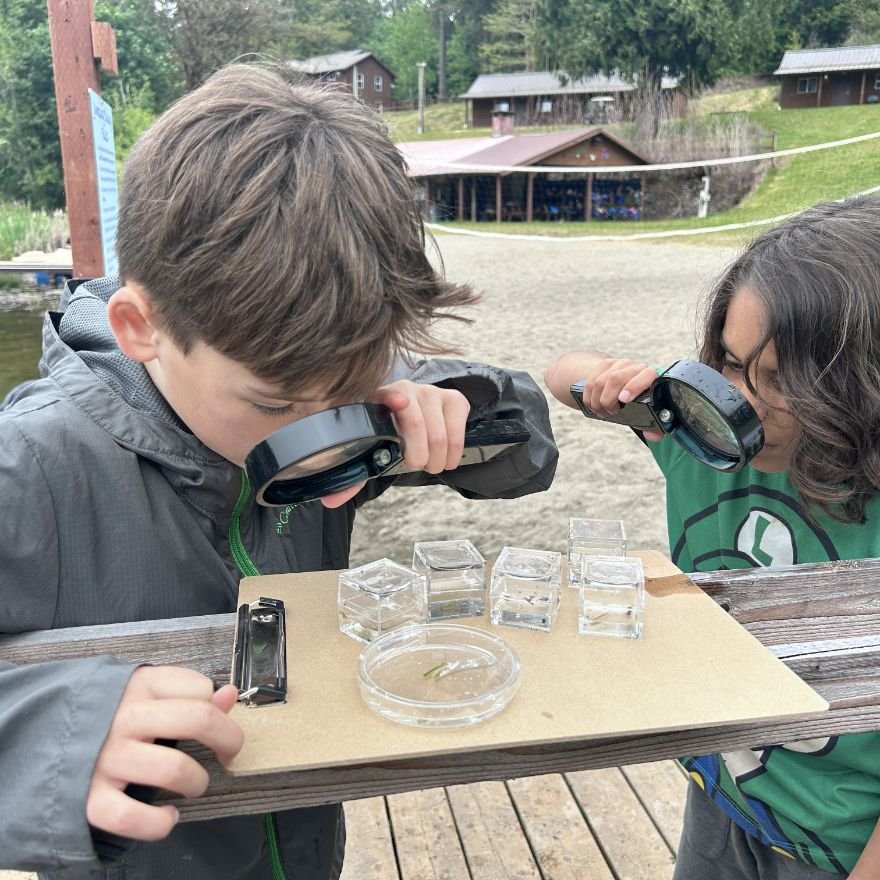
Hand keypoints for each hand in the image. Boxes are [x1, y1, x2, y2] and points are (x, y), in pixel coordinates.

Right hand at [86, 666, 242, 841]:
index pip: (200, 688)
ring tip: (193, 785)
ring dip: (197, 782)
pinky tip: (168, 818)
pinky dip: (159, 824)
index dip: (218, 708)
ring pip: (175, 769)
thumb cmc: (105, 717)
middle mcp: (123, 718)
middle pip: (198, 721)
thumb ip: (188, 692)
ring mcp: (106, 758)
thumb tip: (229, 694)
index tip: (219, 722)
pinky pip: (134, 817)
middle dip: (228, 740)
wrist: (38, 741)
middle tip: (227, 752)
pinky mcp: (90, 798)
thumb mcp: (144, 692)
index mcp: (138, 686)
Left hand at [319, 381, 470, 508]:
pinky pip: (458, 430)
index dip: (393, 398)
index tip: (399, 404)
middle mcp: (407, 389)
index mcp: (378, 398)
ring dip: (437, 458)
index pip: (386, 393)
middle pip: (415, 424)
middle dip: (419, 456)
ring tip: (433, 465)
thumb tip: (330, 501)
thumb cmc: (388, 436)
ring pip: (439, 433)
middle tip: (419, 466)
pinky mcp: (455, 399)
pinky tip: (448, 457)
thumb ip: (353, 476)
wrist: (415, 420)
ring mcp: (433, 392)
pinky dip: (454, 451)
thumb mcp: (370, 452)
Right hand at [545, 352, 661, 440]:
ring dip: (597, 401)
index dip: (634, 387)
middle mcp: (634, 367)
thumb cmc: (641, 400)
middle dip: (608, 399)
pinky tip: (594, 405)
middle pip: (615, 378)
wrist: (627, 383)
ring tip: (603, 412)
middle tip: (612, 412)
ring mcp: (618, 364)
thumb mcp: (648, 411)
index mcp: (650, 376)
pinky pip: (590, 382)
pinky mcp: (604, 365)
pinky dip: (589, 397)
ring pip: (600, 381)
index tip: (623, 400)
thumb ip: (654, 426)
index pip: (646, 375)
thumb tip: (653, 436)